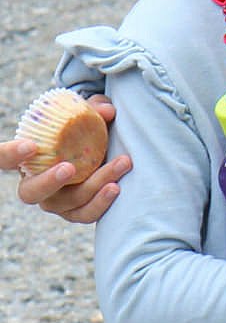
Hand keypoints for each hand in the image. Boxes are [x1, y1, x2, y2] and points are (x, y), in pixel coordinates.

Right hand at [3, 97, 128, 221]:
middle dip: (48, 182)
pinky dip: (101, 203)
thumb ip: (94, 108)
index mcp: (29, 159)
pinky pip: (85, 214)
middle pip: (31, 192)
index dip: (10, 154)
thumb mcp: (87, 115)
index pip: (4, 158)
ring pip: (66, 203)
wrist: (100, 152)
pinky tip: (116, 187)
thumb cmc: (83, 130)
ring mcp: (55, 201)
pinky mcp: (75, 211)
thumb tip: (107, 111)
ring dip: (93, 187)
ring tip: (118, 168)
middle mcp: (35, 184)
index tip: (29, 145)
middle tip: (69, 168)